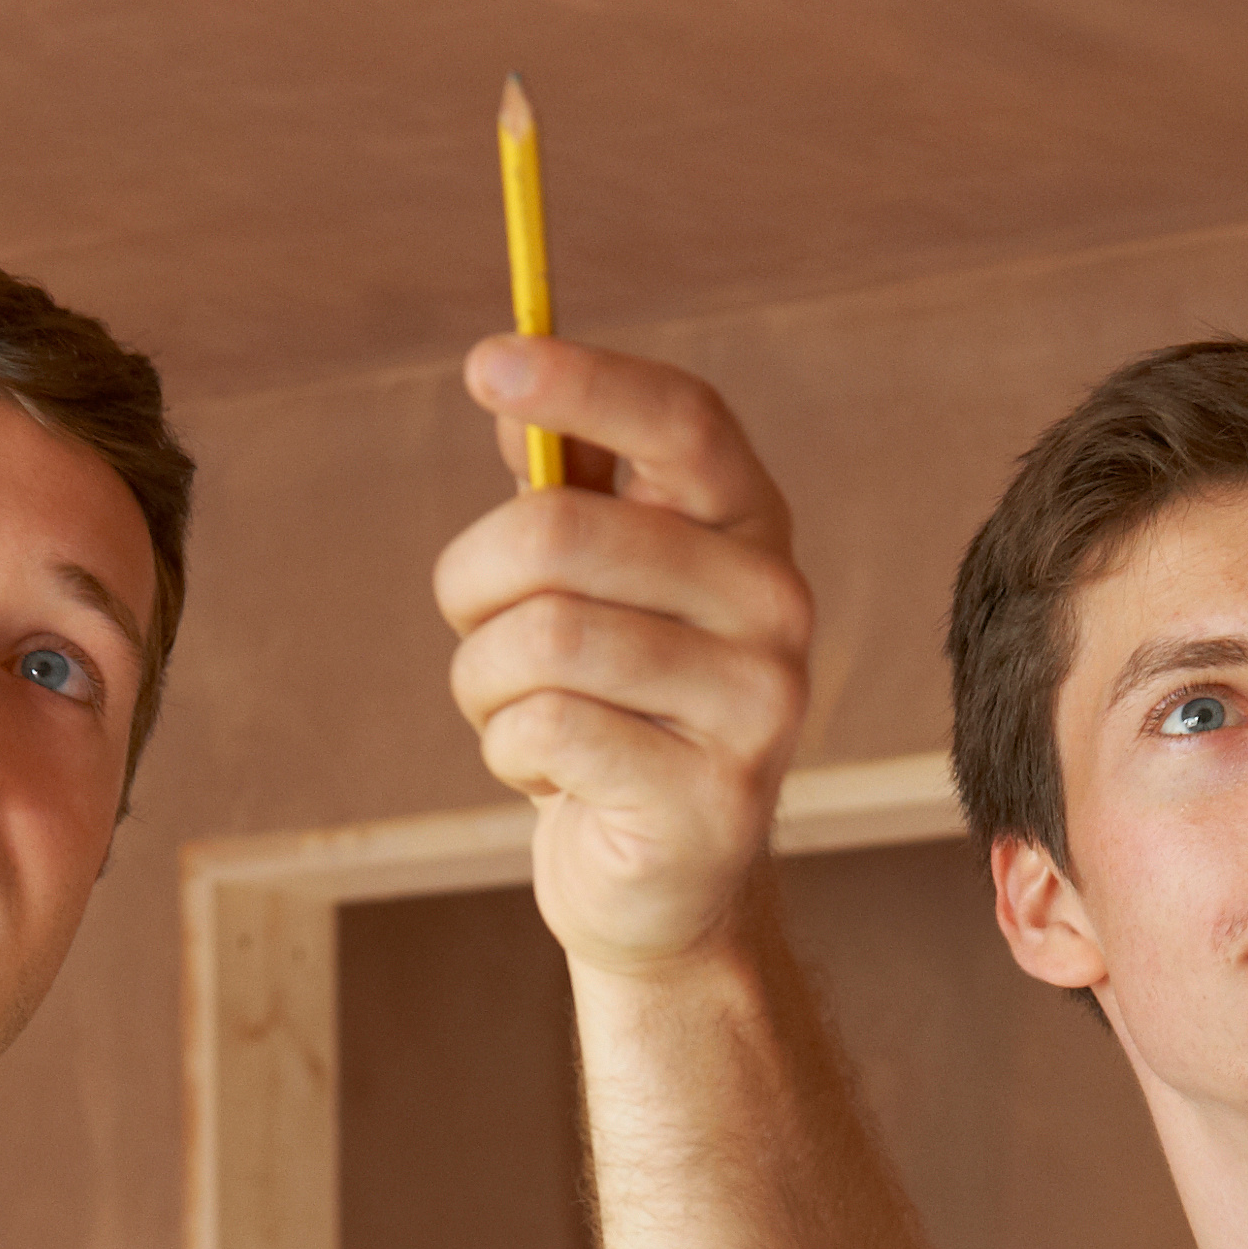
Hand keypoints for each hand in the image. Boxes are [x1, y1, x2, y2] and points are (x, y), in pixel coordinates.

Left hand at [437, 336, 814, 976]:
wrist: (661, 884)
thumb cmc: (612, 706)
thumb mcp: (591, 583)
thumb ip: (567, 483)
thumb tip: (511, 382)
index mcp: (750, 524)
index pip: (682, 420)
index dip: (582, 381)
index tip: (486, 364)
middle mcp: (775, 603)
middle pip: (561, 534)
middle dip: (472, 582)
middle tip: (473, 625)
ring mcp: (758, 706)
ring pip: (540, 640)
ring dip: (484, 682)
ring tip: (518, 714)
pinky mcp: (713, 800)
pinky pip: (546, 729)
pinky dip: (509, 750)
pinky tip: (548, 774)